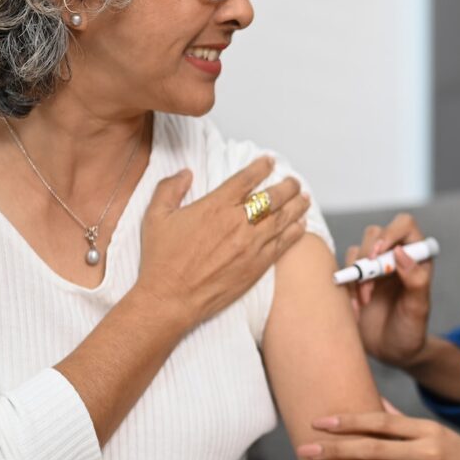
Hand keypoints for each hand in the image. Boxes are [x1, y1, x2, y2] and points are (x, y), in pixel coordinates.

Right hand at [135, 156, 309, 329]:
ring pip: (283, 219)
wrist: (171, 298)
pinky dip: (295, 232)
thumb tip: (186, 174)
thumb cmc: (162, 261)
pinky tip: (301, 225)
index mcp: (215, 207)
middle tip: (293, 181)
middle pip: (272, 197)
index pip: (246, 179)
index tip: (269, 161)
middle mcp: (238, 223)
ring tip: (304, 198)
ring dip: (296, 205)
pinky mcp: (258, 265)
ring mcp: (251, 245)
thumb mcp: (155, 216)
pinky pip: (283, 244)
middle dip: (286, 185)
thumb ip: (170, 189)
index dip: (261, 167)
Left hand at [298, 399, 459, 459]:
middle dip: (336, 447)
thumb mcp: (441, 436)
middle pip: (373, 447)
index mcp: (428, 430)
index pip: (381, 421)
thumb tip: (379, 407)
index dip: (348, 421)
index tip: (320, 421)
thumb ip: (407, 424)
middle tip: (306, 448)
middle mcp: (427, 450)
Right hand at [345, 214, 432, 367]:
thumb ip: (416, 280)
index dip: (391, 232)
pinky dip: (347, 286)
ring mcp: (374, 267)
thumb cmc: (411, 330)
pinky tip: (357, 307)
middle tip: (370, 283)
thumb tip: (402, 253)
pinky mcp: (356, 279)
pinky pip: (345, 270)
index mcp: (416, 257)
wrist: (392, 352)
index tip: (380, 253)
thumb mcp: (418, 308)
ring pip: (358, 250)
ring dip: (358, 274)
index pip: (405, 226)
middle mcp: (394, 256)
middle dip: (369, 256)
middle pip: (376, 233)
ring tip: (366, 301)